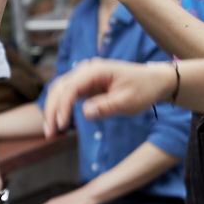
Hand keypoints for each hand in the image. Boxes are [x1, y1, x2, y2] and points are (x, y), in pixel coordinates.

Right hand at [42, 59, 174, 135]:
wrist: (153, 82)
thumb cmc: (143, 89)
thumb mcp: (128, 101)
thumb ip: (106, 106)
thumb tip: (85, 113)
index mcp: (96, 70)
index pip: (71, 87)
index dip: (63, 107)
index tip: (62, 125)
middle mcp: (86, 70)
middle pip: (59, 88)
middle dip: (51, 111)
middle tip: (50, 133)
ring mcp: (84, 76)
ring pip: (59, 91)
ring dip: (52, 110)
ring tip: (50, 131)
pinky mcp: (85, 85)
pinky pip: (66, 95)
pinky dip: (59, 108)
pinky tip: (58, 122)